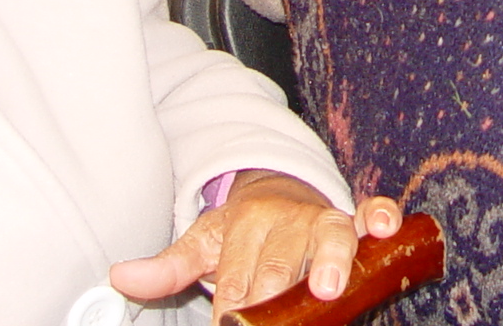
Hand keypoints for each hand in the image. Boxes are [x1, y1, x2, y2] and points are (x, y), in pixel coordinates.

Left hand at [110, 173, 402, 312]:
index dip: (231, 307)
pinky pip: (372, 210)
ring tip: (327, 287)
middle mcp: (286, 220)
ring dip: (330, 261)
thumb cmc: (240, 232)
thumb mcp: (202, 243)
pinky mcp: (354, 217)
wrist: (278, 190)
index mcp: (245, 224)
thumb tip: (120, 277)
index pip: (236, 278)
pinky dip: (380, 217)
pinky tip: (382, 229)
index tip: (227, 322)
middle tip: (264, 318)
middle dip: (274, 297)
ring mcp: (323, 217)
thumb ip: (168, 266)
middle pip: (280, 267)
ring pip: (330, 236)